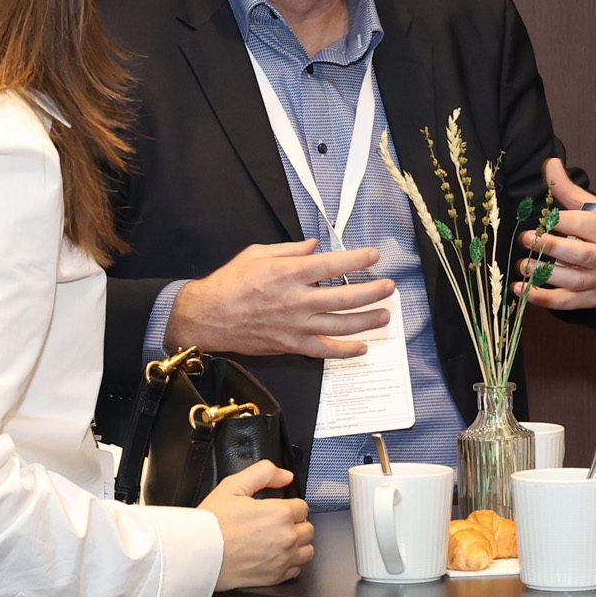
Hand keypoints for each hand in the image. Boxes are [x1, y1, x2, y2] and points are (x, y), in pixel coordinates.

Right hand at [169, 240, 395, 357]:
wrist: (207, 316)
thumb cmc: (230, 283)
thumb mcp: (257, 254)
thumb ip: (289, 250)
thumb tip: (314, 245)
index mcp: (289, 273)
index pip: (332, 264)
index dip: (357, 259)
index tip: (374, 256)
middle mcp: (296, 300)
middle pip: (345, 297)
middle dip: (372, 292)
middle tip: (389, 287)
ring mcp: (295, 326)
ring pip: (340, 325)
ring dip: (366, 321)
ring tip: (384, 315)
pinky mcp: (290, 345)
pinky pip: (324, 351)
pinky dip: (345, 351)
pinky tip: (362, 348)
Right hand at [200, 460, 315, 590]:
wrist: (197, 555)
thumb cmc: (211, 524)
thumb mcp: (233, 485)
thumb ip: (263, 472)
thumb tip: (285, 475)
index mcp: (279, 513)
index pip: (303, 507)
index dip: (289, 506)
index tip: (277, 510)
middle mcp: (286, 537)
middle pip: (308, 528)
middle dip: (295, 524)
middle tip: (276, 525)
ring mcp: (282, 559)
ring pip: (307, 550)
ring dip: (297, 544)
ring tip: (279, 541)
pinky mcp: (275, 577)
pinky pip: (297, 570)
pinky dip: (290, 563)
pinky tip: (274, 556)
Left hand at [514, 159, 595, 309]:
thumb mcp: (595, 210)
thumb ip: (569, 190)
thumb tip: (550, 163)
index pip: (585, 224)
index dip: (561, 221)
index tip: (542, 218)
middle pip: (580, 254)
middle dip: (550, 246)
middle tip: (525, 238)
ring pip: (572, 280)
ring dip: (543, 274)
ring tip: (522, 264)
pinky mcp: (590, 300)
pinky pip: (565, 303)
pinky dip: (541, 299)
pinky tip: (520, 290)